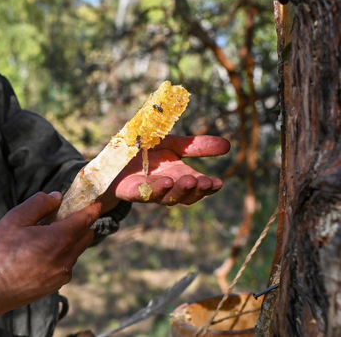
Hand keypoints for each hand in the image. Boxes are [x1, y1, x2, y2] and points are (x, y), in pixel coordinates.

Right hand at [0, 192, 100, 335]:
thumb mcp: (14, 219)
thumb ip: (39, 203)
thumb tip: (57, 197)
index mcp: (58, 239)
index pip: (86, 219)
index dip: (93, 208)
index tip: (96, 201)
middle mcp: (66, 259)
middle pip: (86, 235)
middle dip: (81, 222)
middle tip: (63, 214)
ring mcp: (62, 275)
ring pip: (76, 250)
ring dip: (70, 239)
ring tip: (45, 234)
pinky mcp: (55, 285)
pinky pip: (66, 264)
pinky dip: (61, 254)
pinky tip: (40, 252)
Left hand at [101, 135, 229, 209]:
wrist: (112, 156)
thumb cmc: (145, 150)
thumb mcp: (172, 143)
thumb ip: (196, 146)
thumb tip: (228, 145)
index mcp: (179, 175)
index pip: (198, 186)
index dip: (208, 187)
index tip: (218, 183)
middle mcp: (167, 186)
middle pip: (185, 195)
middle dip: (196, 190)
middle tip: (205, 182)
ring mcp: (149, 190)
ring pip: (167, 197)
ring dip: (179, 190)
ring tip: (189, 180)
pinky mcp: (131, 191)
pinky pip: (144, 193)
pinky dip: (155, 189)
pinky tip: (165, 182)